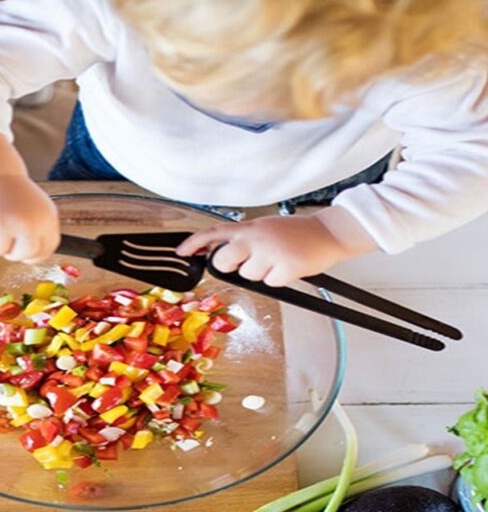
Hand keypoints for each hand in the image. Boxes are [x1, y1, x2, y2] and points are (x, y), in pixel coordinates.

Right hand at [0, 174, 59, 261]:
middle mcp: (26, 222)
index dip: (30, 253)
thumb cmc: (5, 189)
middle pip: (18, 256)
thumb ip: (37, 231)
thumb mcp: (33, 206)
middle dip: (6, 247)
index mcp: (45, 218)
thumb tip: (32, 259)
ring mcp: (1, 223)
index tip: (19, 248)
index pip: (44, 250)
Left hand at [176, 207, 376, 285]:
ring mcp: (270, 252)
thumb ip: (244, 239)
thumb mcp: (265, 228)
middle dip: (229, 266)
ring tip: (277, 260)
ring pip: (247, 276)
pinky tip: (288, 267)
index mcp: (250, 228)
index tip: (181, 252)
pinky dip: (278, 280)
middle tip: (248, 262)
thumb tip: (223, 257)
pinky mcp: (285, 267)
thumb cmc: (296, 233)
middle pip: (222, 261)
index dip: (194, 242)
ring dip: (260, 274)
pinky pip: (269, 284)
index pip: (214, 233)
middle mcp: (256, 238)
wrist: (329, 233)